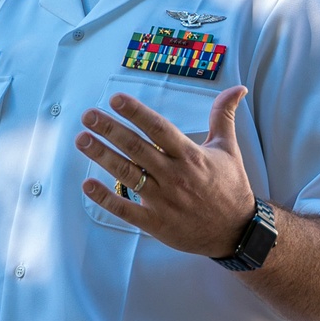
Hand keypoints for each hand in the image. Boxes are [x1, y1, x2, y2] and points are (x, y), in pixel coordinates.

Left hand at [76, 86, 256, 258]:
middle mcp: (175, 175)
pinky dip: (106, 198)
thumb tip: (237, 88)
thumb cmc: (230, 186)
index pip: (159, 129)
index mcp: (191, 155)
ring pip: (128, 174)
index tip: (115, 98)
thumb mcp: (228, 149)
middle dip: (110, 130)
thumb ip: (223, 116)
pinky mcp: (156, 223)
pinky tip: (87, 184)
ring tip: (82, 139)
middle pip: (137, 148)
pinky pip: (126, 209)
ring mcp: (164, 200)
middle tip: (88, 115)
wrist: (237, 232)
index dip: (136, 113)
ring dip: (102, 156)